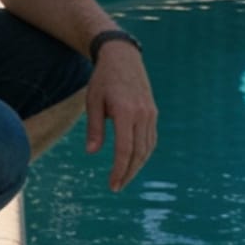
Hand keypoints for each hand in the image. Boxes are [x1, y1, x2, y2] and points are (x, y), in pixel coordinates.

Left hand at [85, 45, 156, 190]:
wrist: (122, 57)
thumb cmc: (103, 79)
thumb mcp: (93, 102)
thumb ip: (94, 128)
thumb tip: (92, 152)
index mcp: (126, 112)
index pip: (124, 150)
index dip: (119, 170)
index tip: (112, 185)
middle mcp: (142, 114)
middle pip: (139, 153)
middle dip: (128, 173)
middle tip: (117, 186)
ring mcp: (150, 113)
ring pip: (147, 148)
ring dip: (137, 166)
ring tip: (124, 177)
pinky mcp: (153, 112)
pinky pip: (150, 139)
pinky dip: (143, 153)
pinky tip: (134, 161)